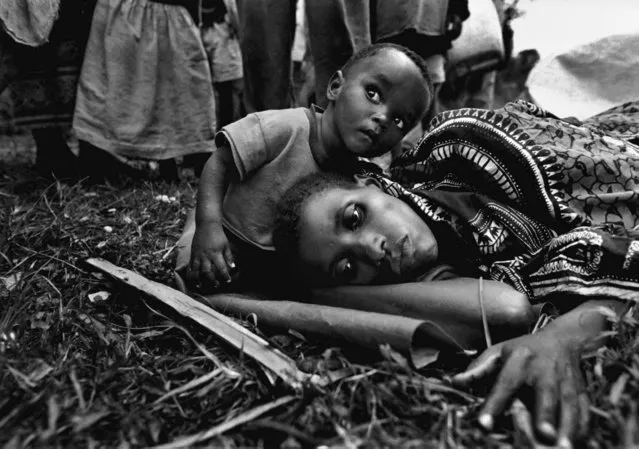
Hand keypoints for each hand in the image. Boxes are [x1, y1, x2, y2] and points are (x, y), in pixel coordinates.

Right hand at [188, 224, 235, 287]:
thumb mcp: (226, 245)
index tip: (227, 281)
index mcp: (216, 254)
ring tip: (200, 286)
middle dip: (211, 280)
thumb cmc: (218, 235)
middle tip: (215, 285)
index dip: (224, 276)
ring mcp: (198, 255)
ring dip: (198, 279)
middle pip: (208, 272)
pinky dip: (191, 273)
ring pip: (197, 270)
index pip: (221, 268)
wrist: (207, 225)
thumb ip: (229, 257)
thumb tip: (233, 267)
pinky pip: (190, 265)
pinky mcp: (193, 253)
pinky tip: (192, 278)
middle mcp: (206, 256)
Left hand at [452, 330, 588, 447]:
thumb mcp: (497, 352)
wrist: (561, 339)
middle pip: (546, 394)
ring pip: (569, 405)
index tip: (484, 424)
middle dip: (546, 414)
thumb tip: (454, 381)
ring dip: (568, 427)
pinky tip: (577, 444)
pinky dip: (583, 428)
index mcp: (520, 361)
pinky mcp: (582, 392)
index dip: (494, 404)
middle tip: (544, 435)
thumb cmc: (522, 350)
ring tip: (562, 447)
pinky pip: (585, 411)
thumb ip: (478, 369)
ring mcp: (566, 381)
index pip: (504, 384)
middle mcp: (545, 371)